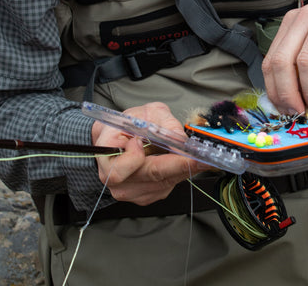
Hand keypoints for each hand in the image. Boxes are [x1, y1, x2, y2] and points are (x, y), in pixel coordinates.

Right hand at [90, 101, 211, 205]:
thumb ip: (162, 122)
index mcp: (106, 154)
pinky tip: (182, 161)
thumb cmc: (129, 123)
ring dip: (181, 170)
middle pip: (150, 177)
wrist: (121, 137)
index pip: (123, 167)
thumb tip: (180, 139)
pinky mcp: (145, 196)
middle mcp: (114, 179)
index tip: (163, 145)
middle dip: (179, 165)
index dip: (144, 158)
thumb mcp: (145, 112)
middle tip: (202, 158)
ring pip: (162, 184)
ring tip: (194, 156)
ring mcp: (130, 191)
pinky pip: (166, 187)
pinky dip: (178, 174)